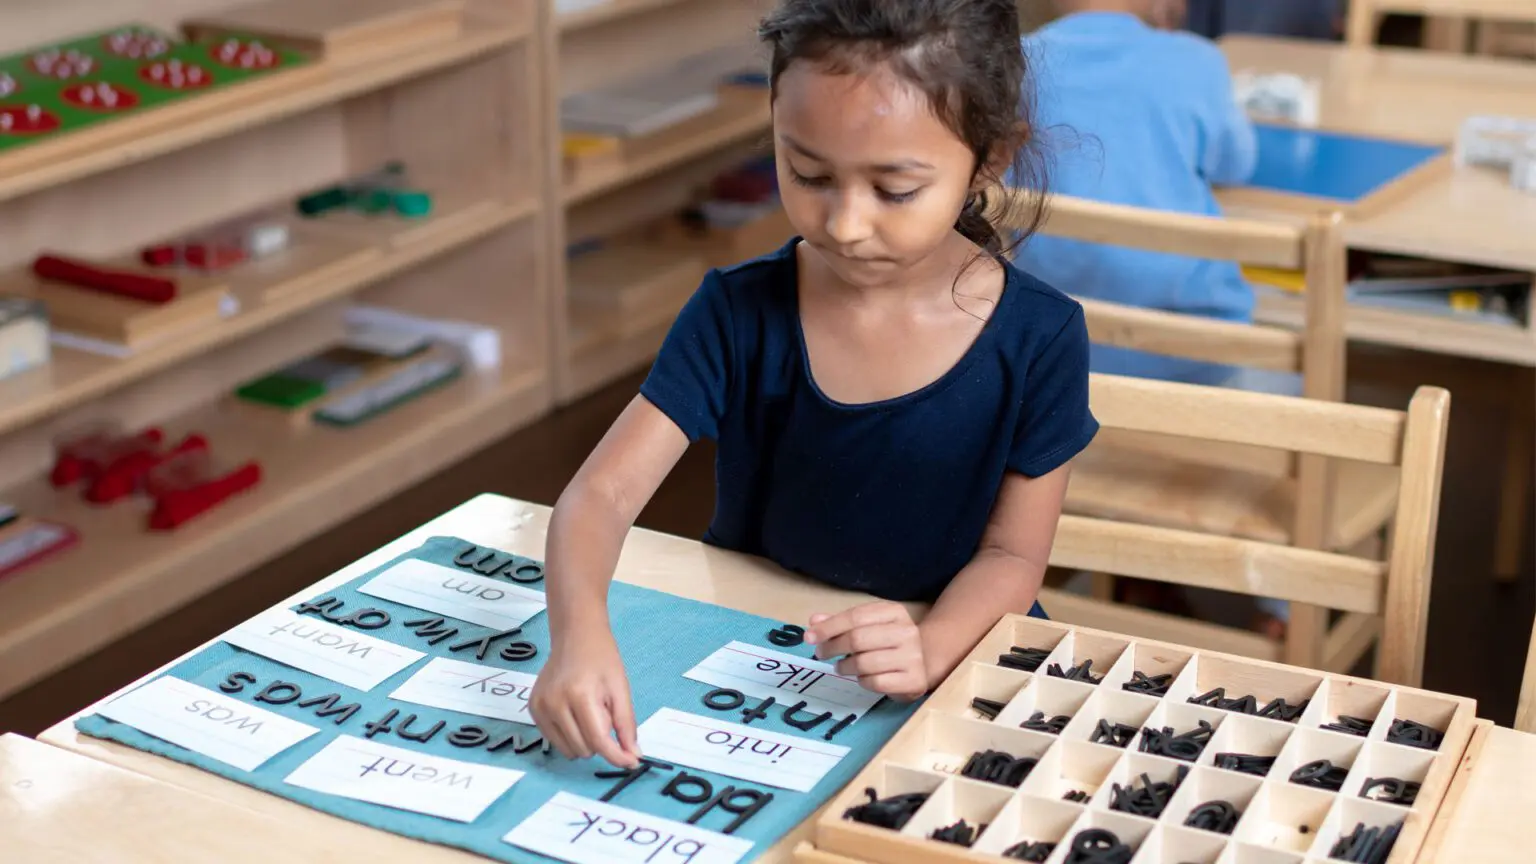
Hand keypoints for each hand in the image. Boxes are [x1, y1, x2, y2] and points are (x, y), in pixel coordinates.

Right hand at [527, 628, 640, 767]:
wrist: (575, 637)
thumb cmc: (601, 659)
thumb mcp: (620, 689)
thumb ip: (626, 724)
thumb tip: (633, 756)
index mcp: (579, 695)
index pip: (598, 740)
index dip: (617, 756)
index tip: (631, 762)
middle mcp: (554, 703)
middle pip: (584, 748)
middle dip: (601, 741)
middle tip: (604, 715)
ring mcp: (540, 707)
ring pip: (569, 750)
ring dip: (585, 741)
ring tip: (588, 714)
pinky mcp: (533, 710)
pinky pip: (555, 741)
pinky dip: (570, 736)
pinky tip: (574, 715)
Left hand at [805, 601, 927, 700]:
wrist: (922, 664)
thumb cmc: (887, 642)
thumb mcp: (867, 626)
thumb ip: (840, 623)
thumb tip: (814, 621)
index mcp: (894, 612)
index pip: (856, 616)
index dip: (829, 627)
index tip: (808, 636)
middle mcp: (907, 632)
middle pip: (858, 639)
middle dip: (832, 647)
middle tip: (820, 653)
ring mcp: (913, 657)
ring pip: (864, 663)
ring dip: (845, 667)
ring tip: (841, 667)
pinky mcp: (914, 680)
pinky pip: (875, 682)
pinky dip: (862, 681)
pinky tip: (862, 677)